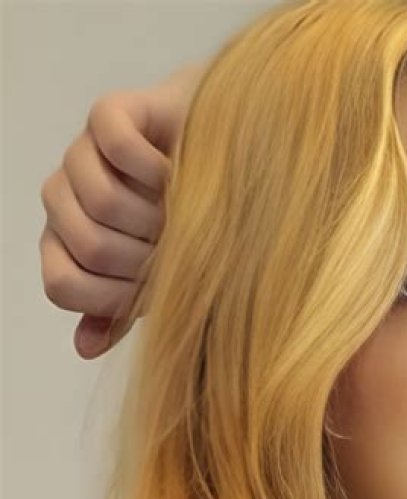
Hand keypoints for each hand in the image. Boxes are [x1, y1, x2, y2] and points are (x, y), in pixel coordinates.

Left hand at [39, 63, 203, 358]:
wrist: (217, 160)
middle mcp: (63, 198)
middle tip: (180, 247)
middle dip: (148, 257)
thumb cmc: (185, 225)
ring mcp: (81, 153)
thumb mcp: (158, 281)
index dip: (114, 298)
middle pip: (90, 246)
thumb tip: (85, 348)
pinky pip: (117, 146)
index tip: (156, 290)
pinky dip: (156, 169)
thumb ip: (120, 311)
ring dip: (157, 216)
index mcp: (65, 241)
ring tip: (184, 214)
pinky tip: (180, 176)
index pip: (62, 285)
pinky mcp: (109, 114)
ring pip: (101, 200)